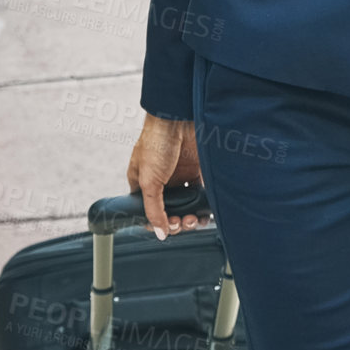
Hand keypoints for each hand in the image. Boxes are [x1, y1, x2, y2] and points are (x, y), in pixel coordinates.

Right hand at [127, 114, 208, 240]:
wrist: (178, 117)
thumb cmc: (156, 141)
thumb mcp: (149, 180)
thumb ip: (153, 209)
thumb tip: (159, 233)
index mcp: (142, 183)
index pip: (148, 211)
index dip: (158, 223)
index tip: (169, 227)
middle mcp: (161, 181)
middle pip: (170, 211)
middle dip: (178, 221)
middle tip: (185, 222)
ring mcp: (179, 176)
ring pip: (187, 204)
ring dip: (191, 216)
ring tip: (195, 218)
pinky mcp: (196, 169)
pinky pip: (201, 192)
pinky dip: (204, 204)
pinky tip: (207, 210)